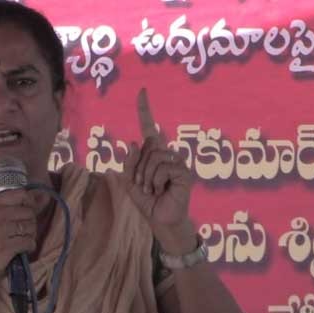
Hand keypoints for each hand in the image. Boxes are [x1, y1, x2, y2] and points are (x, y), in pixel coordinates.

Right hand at [0, 189, 36, 284]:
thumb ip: (12, 206)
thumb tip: (40, 198)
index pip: (21, 194)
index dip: (29, 203)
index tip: (26, 213)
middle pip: (29, 212)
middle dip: (30, 223)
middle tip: (21, 232)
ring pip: (31, 226)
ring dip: (30, 236)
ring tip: (20, 240)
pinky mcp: (5, 246)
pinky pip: (30, 242)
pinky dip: (29, 247)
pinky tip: (20, 250)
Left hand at [124, 88, 192, 230]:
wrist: (160, 220)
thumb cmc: (147, 201)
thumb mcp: (130, 182)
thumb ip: (129, 163)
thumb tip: (133, 142)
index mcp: (153, 154)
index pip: (150, 128)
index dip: (145, 110)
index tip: (142, 91)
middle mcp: (167, 154)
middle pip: (147, 145)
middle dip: (137, 168)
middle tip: (143, 185)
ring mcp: (177, 162)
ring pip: (154, 156)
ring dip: (146, 176)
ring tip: (152, 189)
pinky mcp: (184, 172)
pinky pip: (163, 167)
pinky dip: (156, 180)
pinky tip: (161, 190)